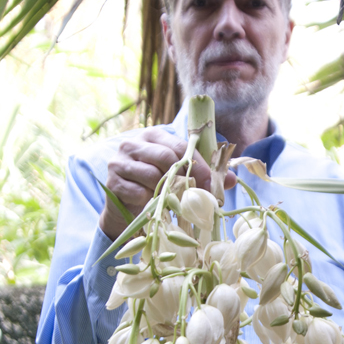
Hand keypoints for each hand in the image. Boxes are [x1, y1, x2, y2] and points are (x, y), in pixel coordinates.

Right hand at [99, 127, 236, 239]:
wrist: (126, 208)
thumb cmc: (156, 188)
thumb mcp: (180, 178)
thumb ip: (204, 175)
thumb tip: (231, 179)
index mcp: (153, 136)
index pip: (180, 145)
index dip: (198, 164)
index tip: (210, 182)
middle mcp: (133, 144)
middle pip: (166, 157)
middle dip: (185, 178)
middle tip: (197, 195)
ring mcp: (119, 161)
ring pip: (152, 175)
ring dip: (166, 191)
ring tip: (170, 200)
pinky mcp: (112, 181)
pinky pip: (138, 191)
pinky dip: (149, 201)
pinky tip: (150, 204)